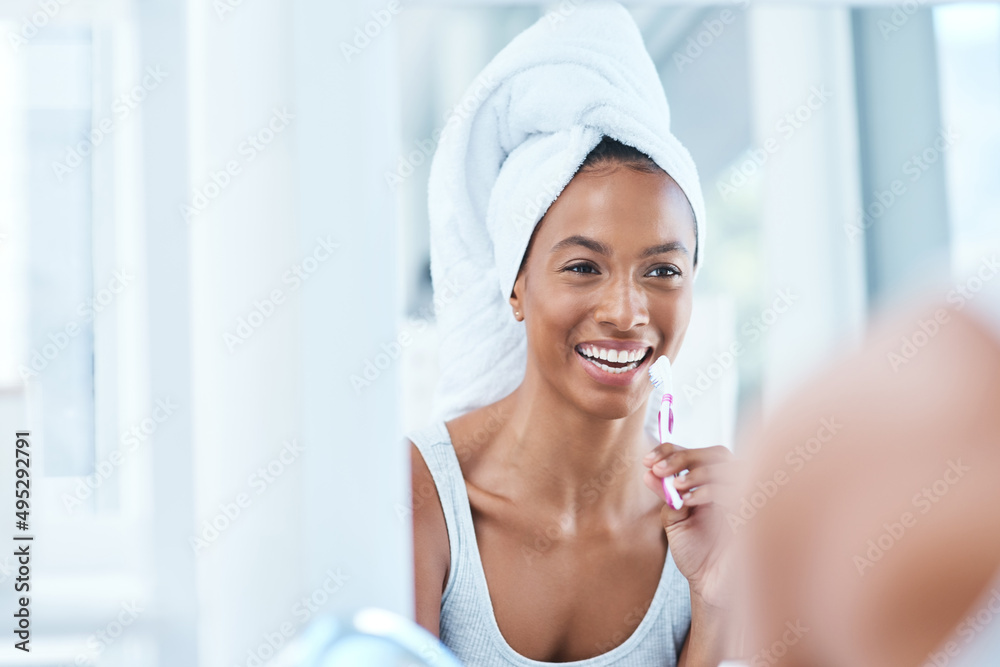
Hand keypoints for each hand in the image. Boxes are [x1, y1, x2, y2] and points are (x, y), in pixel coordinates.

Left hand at [642, 443, 741, 608]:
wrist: (712, 587)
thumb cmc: (696, 554)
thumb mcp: (674, 521)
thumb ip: (665, 495)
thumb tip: (648, 472)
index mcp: (714, 484)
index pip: (699, 454)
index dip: (672, 451)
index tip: (648, 461)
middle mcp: (733, 487)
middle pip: (717, 453)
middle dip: (683, 456)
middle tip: (658, 468)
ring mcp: (746, 498)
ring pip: (729, 466)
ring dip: (696, 471)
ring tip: (674, 486)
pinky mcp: (754, 514)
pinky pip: (737, 490)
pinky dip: (709, 490)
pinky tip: (689, 502)